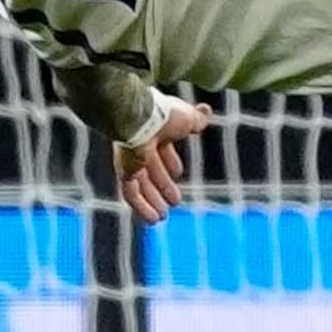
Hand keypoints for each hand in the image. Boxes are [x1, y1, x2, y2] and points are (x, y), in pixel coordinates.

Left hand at [116, 93, 210, 222]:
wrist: (141, 117)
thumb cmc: (165, 115)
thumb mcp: (187, 119)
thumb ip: (196, 119)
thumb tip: (207, 110)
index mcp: (155, 131)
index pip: (162, 150)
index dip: (171, 162)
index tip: (178, 173)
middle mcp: (140, 145)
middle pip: (151, 170)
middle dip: (163, 186)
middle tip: (175, 200)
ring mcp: (130, 159)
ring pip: (141, 185)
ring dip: (152, 202)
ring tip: (162, 217)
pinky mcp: (124, 170)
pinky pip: (130, 193)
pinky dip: (141, 207)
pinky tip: (152, 220)